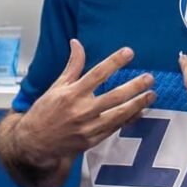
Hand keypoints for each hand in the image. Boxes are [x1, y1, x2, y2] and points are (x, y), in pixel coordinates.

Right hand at [17, 39, 154, 166]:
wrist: (35, 143)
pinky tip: (140, 111)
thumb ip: (72, 66)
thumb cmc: (45, 112)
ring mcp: (88, 127)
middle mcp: (81, 110)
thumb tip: (76, 43)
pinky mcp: (92, 140)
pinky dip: (129, 119)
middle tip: (149, 78)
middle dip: (134, 86)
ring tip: (151, 94)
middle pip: (114, 96)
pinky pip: (115, 128)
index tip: (128, 52)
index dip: (114, 62)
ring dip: (137, 104)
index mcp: (71, 94)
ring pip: (118, 114)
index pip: (97, 74)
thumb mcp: (56, 86)